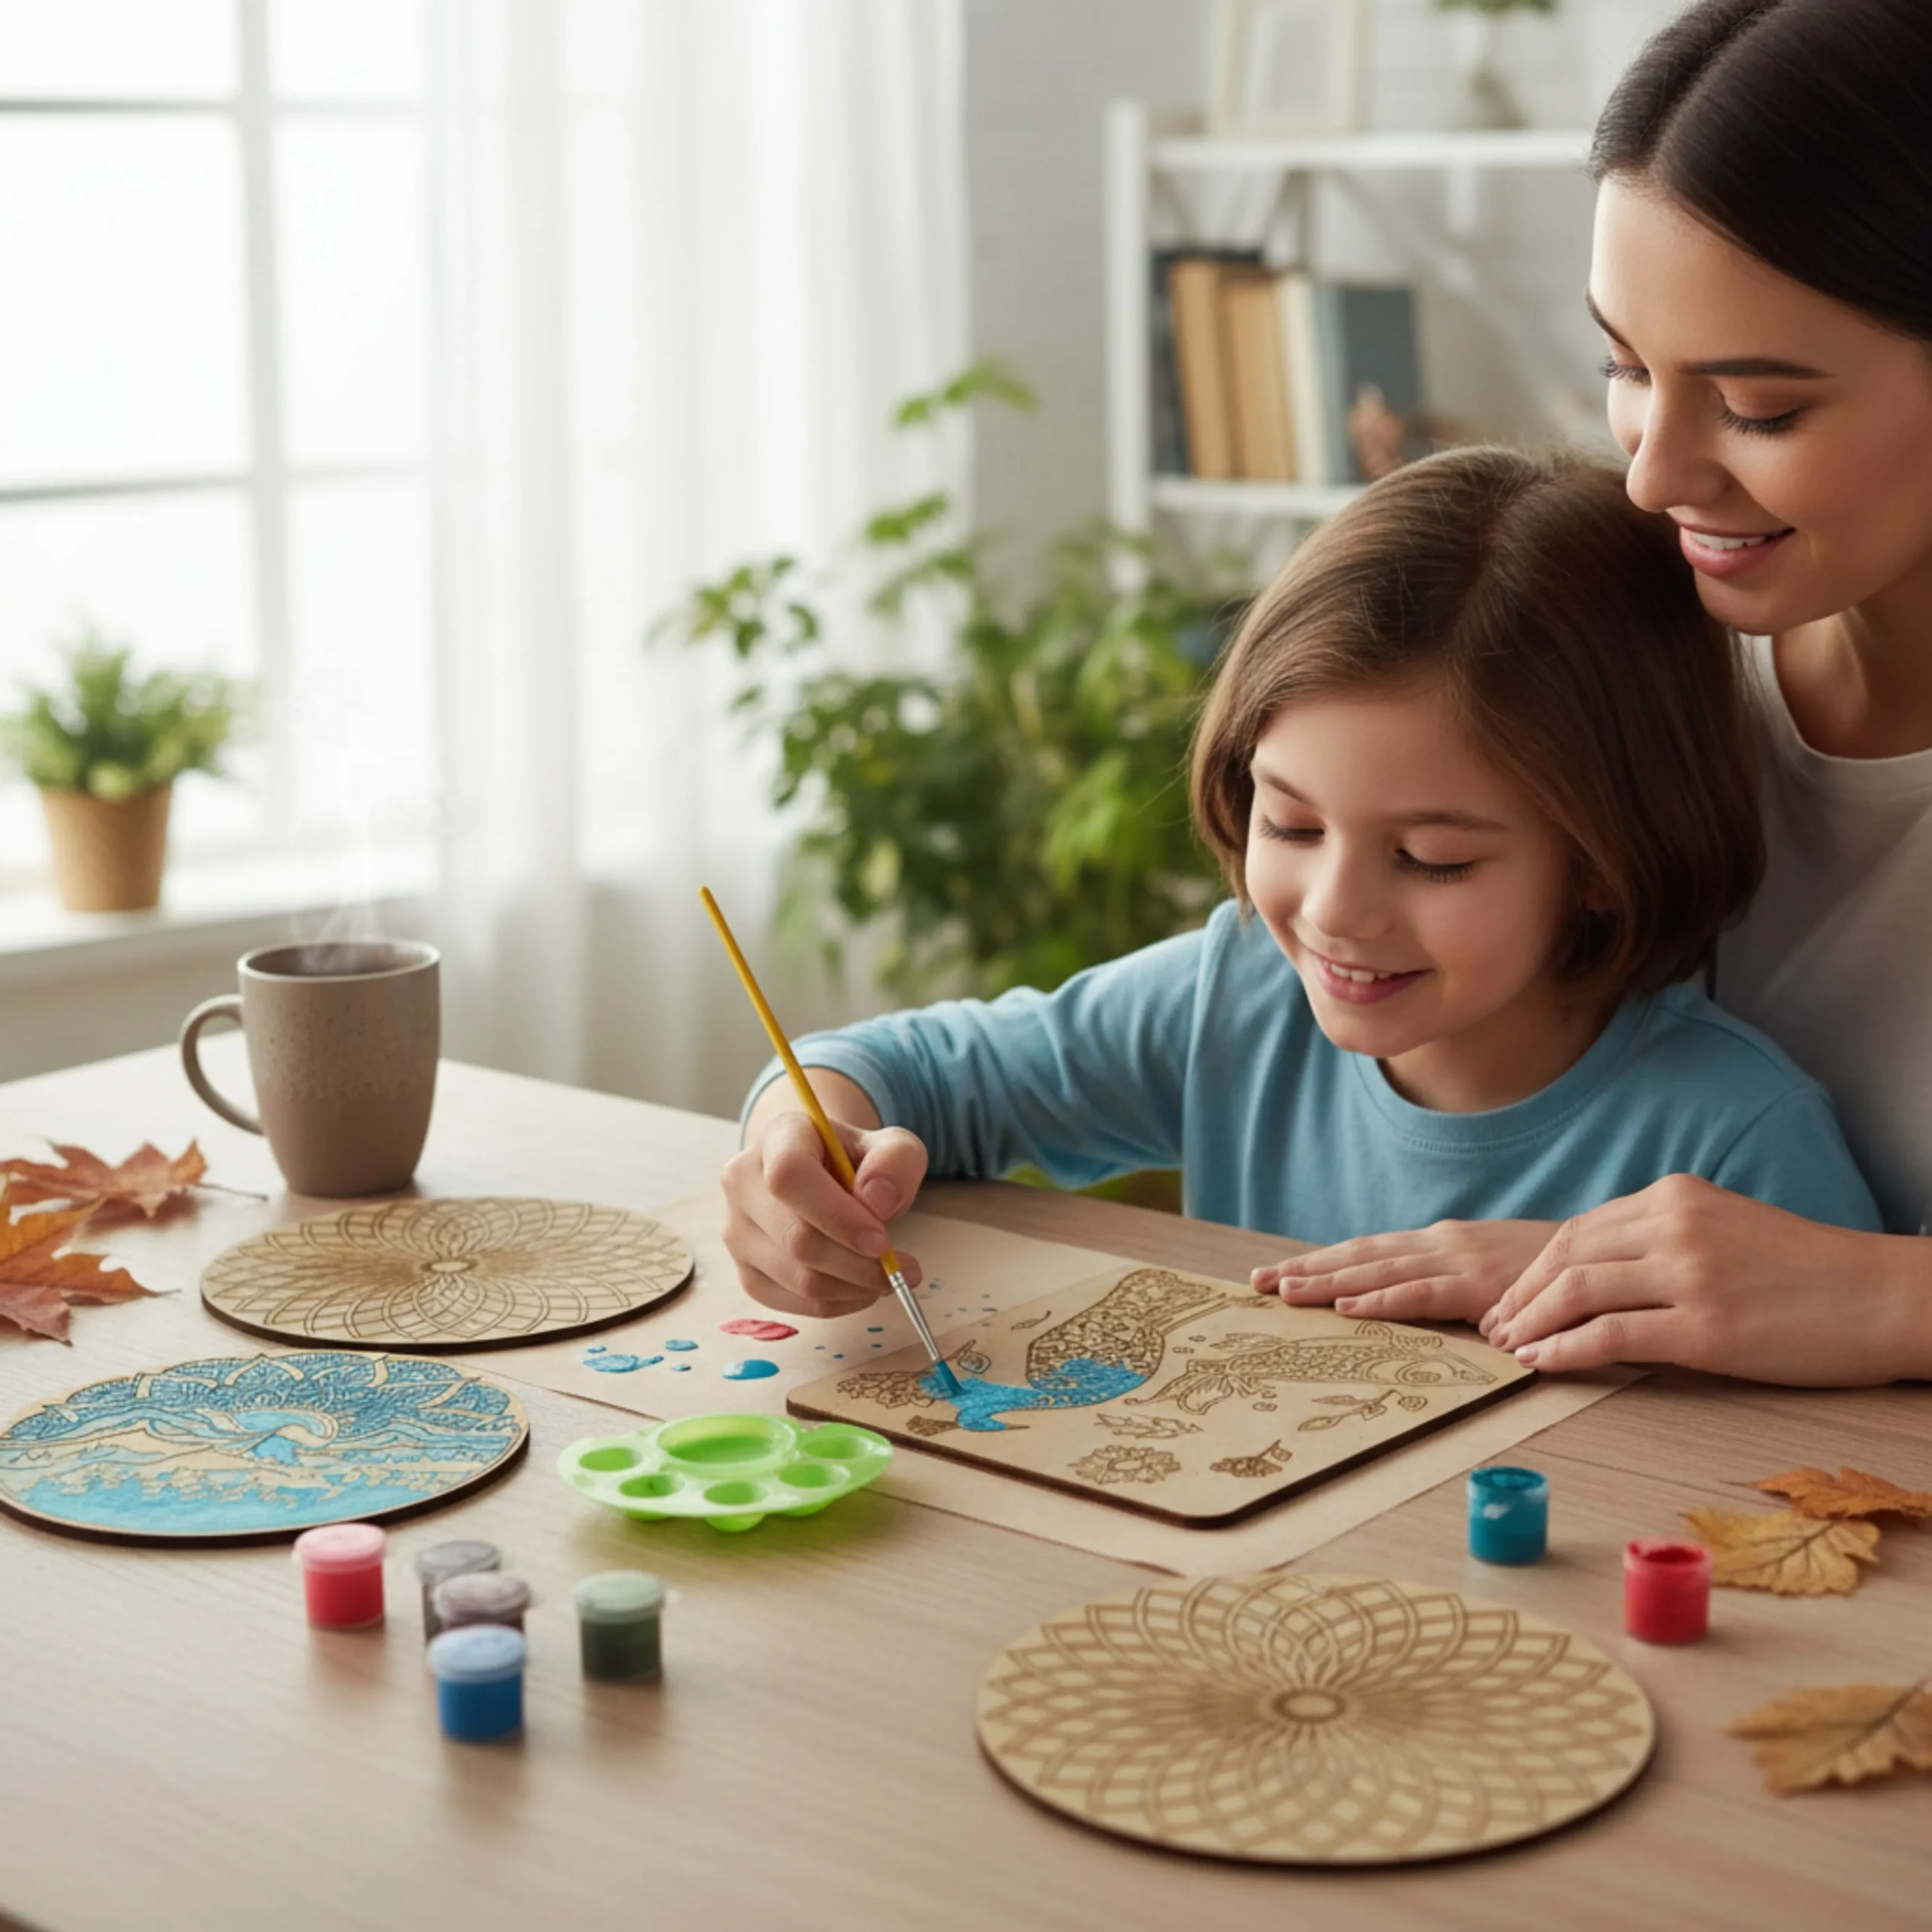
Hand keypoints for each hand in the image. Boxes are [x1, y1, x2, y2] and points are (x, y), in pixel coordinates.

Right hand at [721, 1108, 929, 1319]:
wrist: (824, 1177)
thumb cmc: (859, 1162)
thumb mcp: (893, 1148)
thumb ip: (896, 1162)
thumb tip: (878, 1201)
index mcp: (777, 1137)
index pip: (789, 1176)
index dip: (836, 1215)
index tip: (881, 1241)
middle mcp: (743, 1182)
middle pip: (796, 1238)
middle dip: (858, 1264)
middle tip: (901, 1268)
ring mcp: (737, 1230)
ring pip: (796, 1278)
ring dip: (853, 1288)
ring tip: (888, 1277)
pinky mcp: (746, 1271)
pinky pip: (793, 1302)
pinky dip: (837, 1304)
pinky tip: (861, 1287)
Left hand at [1253, 1220, 1557, 1324]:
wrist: (1607, 1261)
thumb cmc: (1546, 1277)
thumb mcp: (1488, 1278)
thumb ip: (1449, 1286)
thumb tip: (1407, 1306)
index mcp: (1438, 1244)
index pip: (1366, 1251)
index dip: (1318, 1261)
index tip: (1274, 1273)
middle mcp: (1440, 1245)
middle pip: (1359, 1256)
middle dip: (1305, 1269)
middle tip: (1255, 1282)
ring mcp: (1459, 1261)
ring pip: (1379, 1270)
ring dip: (1328, 1281)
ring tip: (1284, 1291)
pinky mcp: (1480, 1287)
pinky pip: (1422, 1294)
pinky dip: (1382, 1298)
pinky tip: (1349, 1305)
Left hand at [1480, 1174, 1922, 1385]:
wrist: (1882, 1295)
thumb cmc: (1805, 1272)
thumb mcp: (1724, 1229)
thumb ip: (1662, 1239)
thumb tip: (1597, 1272)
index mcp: (1674, 1196)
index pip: (1579, 1230)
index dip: (1534, 1268)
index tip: (1509, 1297)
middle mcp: (1674, 1225)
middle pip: (1565, 1257)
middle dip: (1520, 1295)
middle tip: (1493, 1326)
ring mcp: (1688, 1274)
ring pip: (1577, 1292)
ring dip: (1531, 1323)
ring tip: (1508, 1348)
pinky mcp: (1705, 1327)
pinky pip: (1610, 1336)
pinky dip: (1564, 1350)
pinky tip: (1541, 1363)